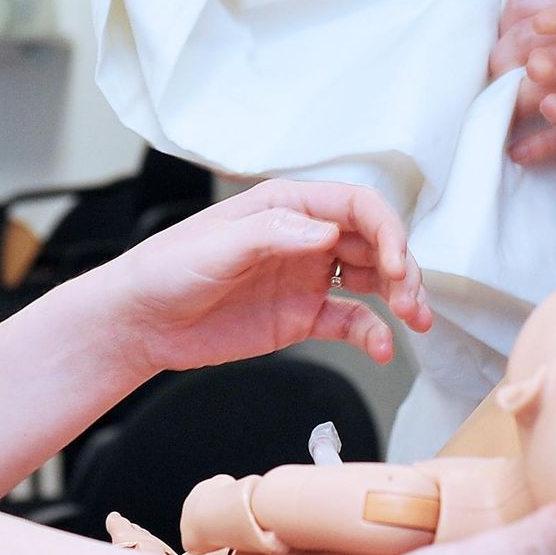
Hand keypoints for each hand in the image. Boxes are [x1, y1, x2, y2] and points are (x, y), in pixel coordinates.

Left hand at [86, 179, 430, 382]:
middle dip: (404, 267)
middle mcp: (306, 238)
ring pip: (374, 280)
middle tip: (410, 299)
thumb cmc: (166, 270)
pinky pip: (351, 321)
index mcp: (289, 207)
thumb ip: (273, 234)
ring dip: (401, 297)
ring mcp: (308, 278)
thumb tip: (326, 231)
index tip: (397, 264)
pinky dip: (372, 333)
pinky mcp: (303, 316)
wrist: (139, 323)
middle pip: (376, 243)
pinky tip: (383, 348)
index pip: (358, 206)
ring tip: (416, 320)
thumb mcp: (217, 245)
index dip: (388, 230)